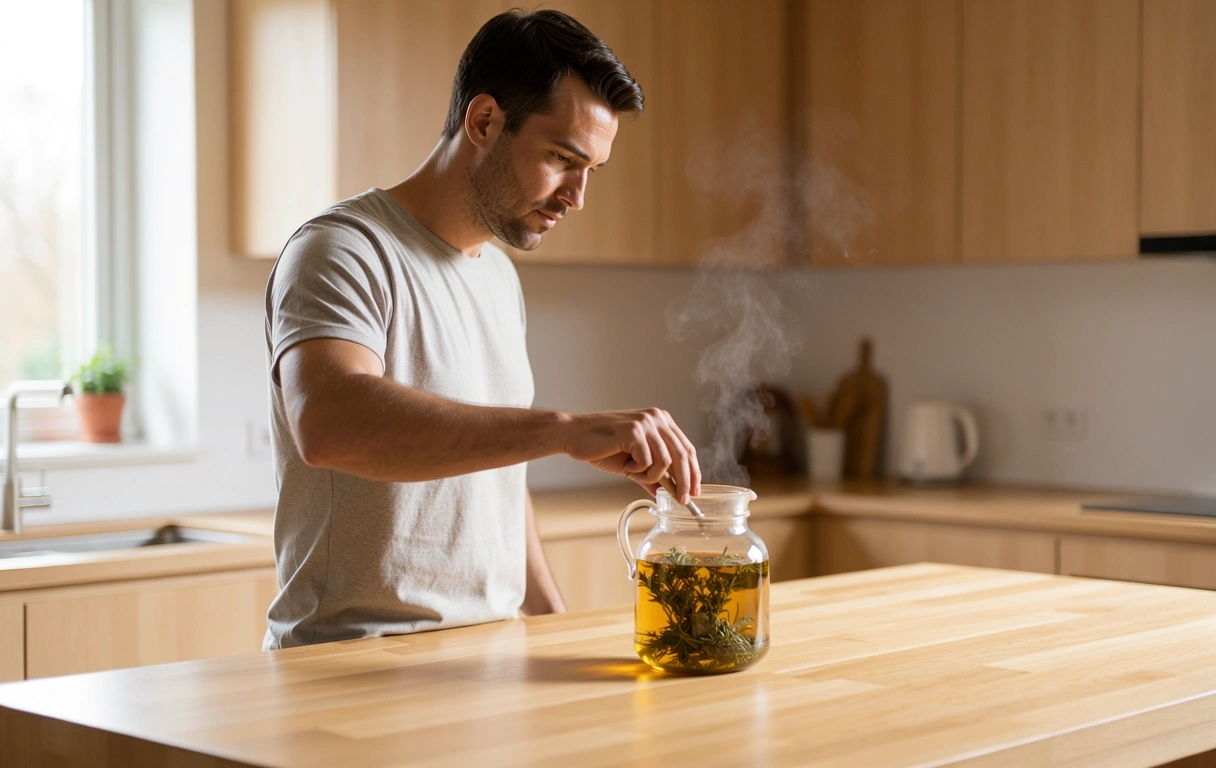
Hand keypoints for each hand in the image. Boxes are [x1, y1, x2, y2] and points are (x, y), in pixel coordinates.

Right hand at [563, 408, 701, 502]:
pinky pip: (647, 461)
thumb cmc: (601, 447)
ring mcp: (646, 422)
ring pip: (665, 461)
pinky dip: (637, 469)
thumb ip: (652, 475)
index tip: (695, 491)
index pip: (687, 448)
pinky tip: (624, 463)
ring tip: (633, 472)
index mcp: (661, 421)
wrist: (574, 435)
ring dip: (650, 475)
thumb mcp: (632, 463)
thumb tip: (669, 493)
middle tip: (682, 500)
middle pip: (683, 455)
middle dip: (684, 481)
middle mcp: (657, 418)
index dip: (694, 472)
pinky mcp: (634, 431)